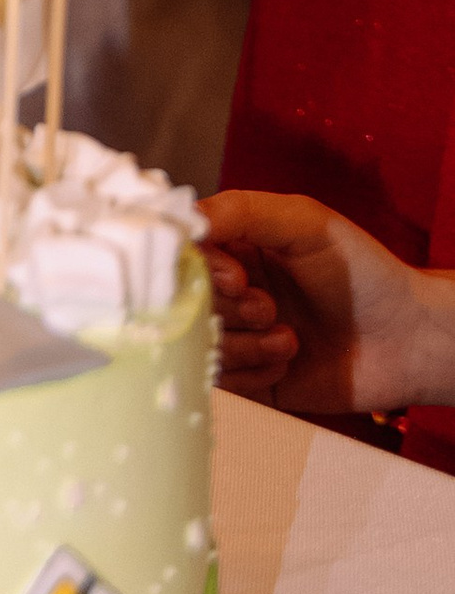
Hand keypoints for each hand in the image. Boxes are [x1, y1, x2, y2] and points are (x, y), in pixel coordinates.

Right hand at [198, 189, 454, 416]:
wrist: (410, 340)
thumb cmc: (366, 274)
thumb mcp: (304, 222)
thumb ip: (241, 210)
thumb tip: (183, 220)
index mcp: (238, 250)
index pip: (184, 256)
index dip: (201, 270)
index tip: (236, 277)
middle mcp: (233, 294)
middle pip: (187, 304)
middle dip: (231, 310)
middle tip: (269, 307)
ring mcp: (243, 338)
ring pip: (203, 346)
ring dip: (246, 344)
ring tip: (289, 338)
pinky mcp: (255, 382)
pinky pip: (226, 384)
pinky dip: (254, 372)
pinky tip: (288, 361)